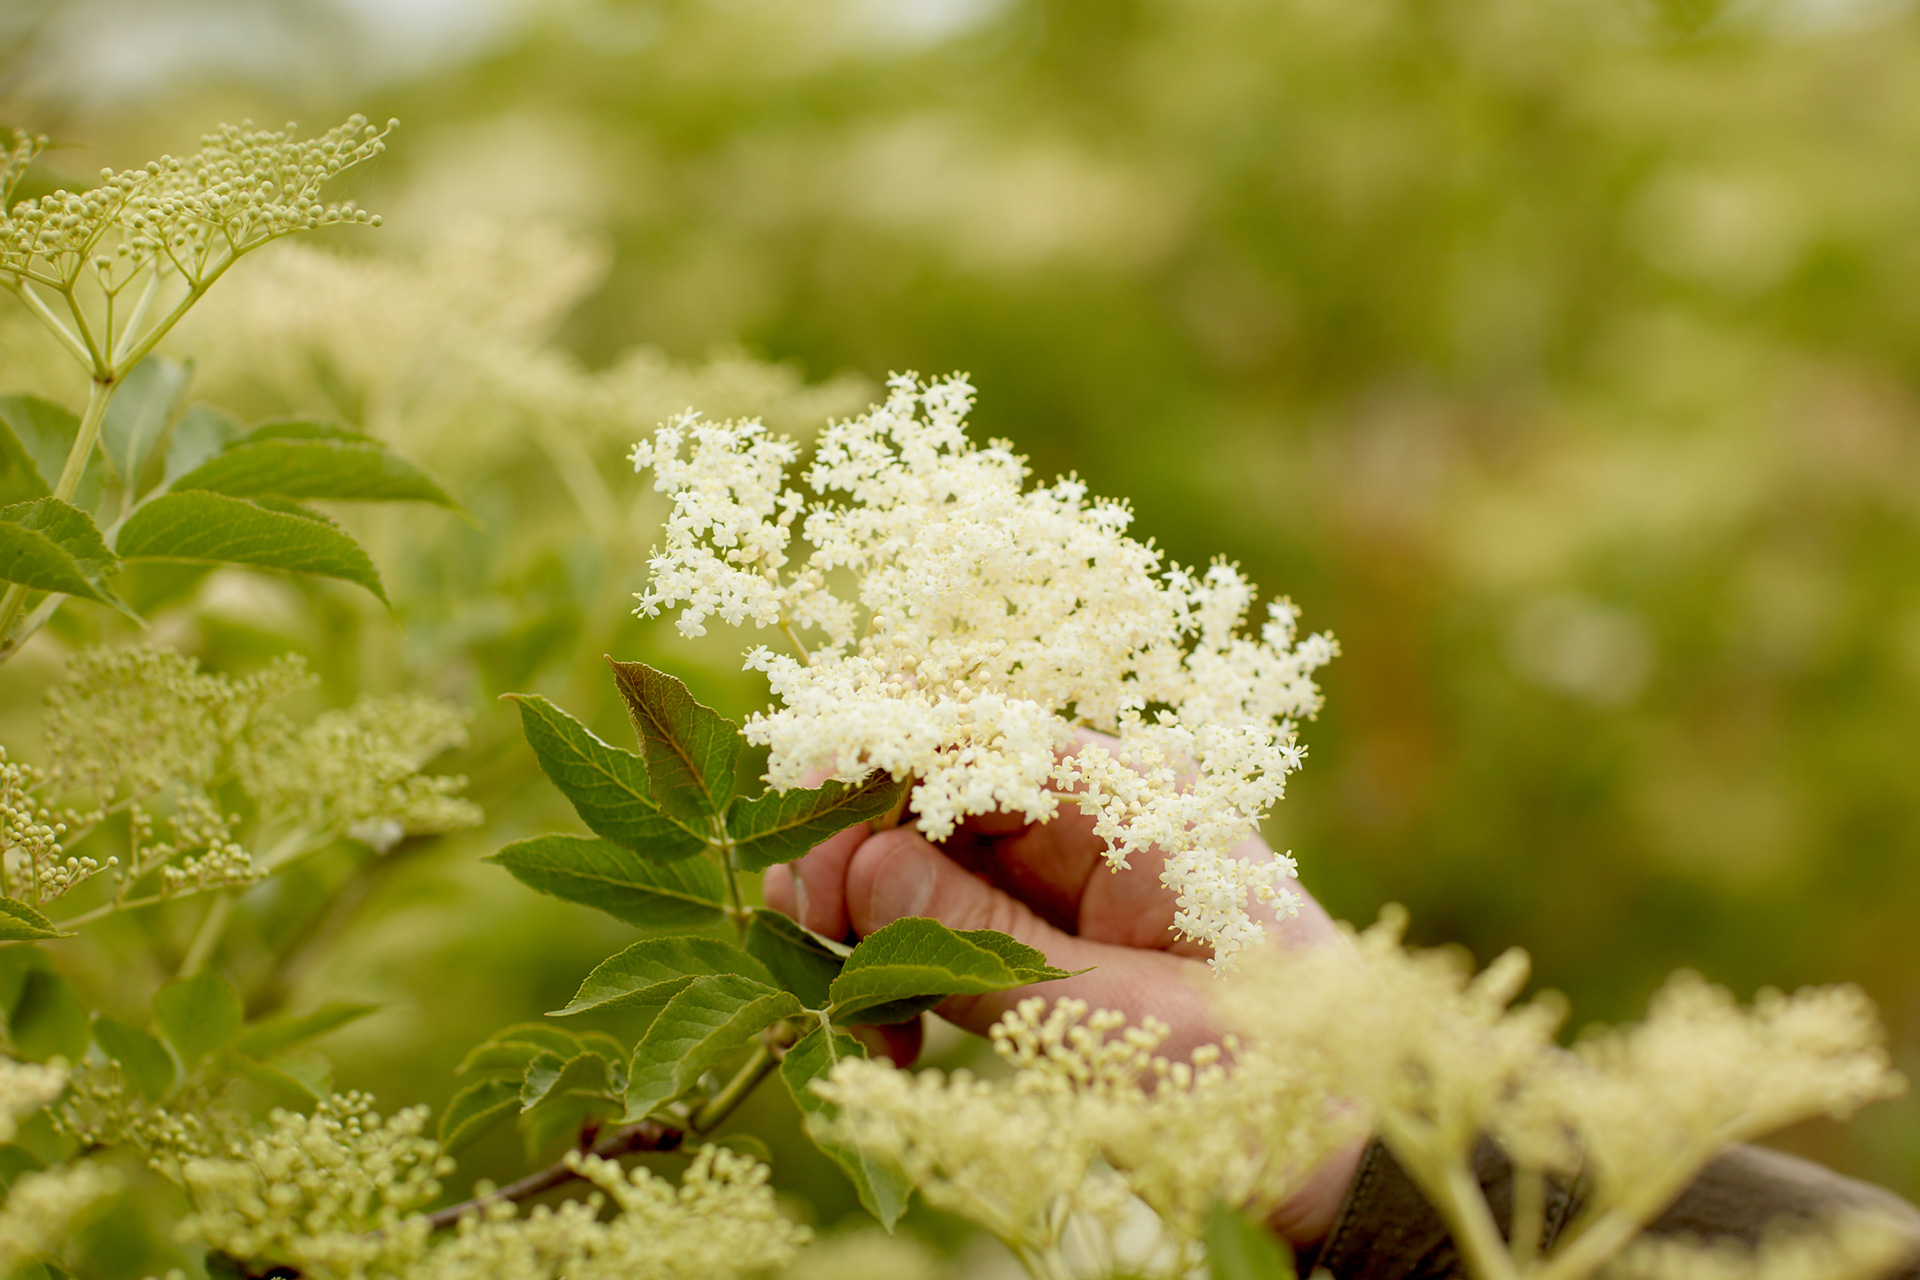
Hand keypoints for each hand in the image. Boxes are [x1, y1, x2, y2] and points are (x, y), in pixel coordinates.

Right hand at [762, 758, 1363, 1245]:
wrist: (1353, 1163)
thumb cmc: (1267, 1080)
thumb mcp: (1114, 1021)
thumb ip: (980, 945)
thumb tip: (860, 866)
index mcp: (1131, 804)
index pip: (974, 742)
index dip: (868, 775)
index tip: (798, 849)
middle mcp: (1093, 825)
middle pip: (935, 802)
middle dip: (849, 861)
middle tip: (791, 943)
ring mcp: (1070, 888)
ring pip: (928, 873)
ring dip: (865, 932)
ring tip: (842, 1021)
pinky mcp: (1054, 950)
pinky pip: (951, 939)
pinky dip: (903, 979)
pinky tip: (885, 1042)